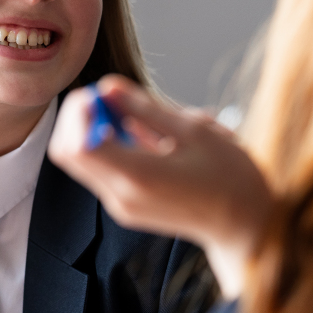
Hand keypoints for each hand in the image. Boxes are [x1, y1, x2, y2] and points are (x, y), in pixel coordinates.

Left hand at [48, 74, 273, 298]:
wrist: (245, 226)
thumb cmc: (230, 176)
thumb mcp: (194, 130)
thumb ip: (146, 108)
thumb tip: (108, 86)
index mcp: (137, 176)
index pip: (77, 144)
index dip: (79, 112)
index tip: (100, 93)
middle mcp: (121, 197)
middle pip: (67, 154)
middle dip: (78, 119)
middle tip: (108, 99)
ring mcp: (121, 207)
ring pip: (81, 163)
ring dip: (94, 132)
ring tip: (135, 117)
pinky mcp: (126, 209)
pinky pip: (101, 172)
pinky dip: (108, 148)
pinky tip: (143, 137)